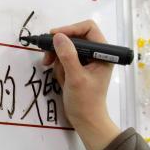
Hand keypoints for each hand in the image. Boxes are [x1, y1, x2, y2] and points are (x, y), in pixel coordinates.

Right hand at [43, 20, 120, 149]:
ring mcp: (86, 61)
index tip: (54, 36)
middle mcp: (95, 54)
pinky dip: (58, 67)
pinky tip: (60, 78)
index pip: (88, 29)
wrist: (85, 120)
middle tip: (46, 57)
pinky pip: (64, 60)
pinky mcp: (77, 68)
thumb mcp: (75, 78)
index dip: (71, 29)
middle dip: (60, 48)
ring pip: (66, 49)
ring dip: (57, 59)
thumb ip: (67, 56)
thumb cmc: (85, 101)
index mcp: (103, 53)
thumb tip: (58, 37)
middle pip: (75, 38)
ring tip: (56, 73)